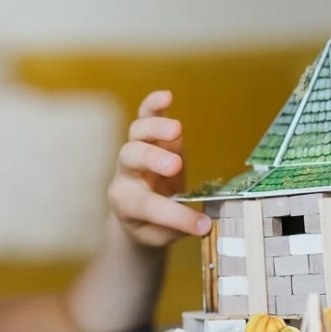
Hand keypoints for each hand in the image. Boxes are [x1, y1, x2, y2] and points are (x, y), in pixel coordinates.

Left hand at [108, 90, 211, 246]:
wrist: (136, 215)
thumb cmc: (150, 226)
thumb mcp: (160, 236)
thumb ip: (177, 227)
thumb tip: (205, 221)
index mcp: (125, 203)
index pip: (148, 206)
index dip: (177, 216)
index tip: (202, 225)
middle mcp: (125, 175)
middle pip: (131, 158)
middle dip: (153, 160)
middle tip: (175, 167)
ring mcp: (135, 153)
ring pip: (136, 133)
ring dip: (155, 128)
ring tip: (176, 129)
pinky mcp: (146, 137)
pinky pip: (143, 116)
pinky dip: (153, 105)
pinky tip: (167, 96)